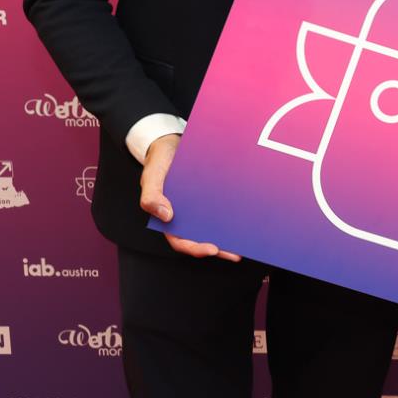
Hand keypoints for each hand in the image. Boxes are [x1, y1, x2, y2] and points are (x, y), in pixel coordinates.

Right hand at [138, 134, 239, 260]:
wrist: (171, 143)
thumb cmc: (159, 162)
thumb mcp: (151, 177)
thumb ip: (152, 197)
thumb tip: (165, 216)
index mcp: (169, 218)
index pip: (181, 240)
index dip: (196, 248)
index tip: (212, 249)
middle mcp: (186, 216)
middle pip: (202, 237)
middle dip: (219, 249)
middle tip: (235, 254)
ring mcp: (200, 207)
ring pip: (215, 225)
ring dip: (229, 236)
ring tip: (246, 242)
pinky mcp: (212, 195)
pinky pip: (222, 207)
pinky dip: (232, 214)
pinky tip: (246, 217)